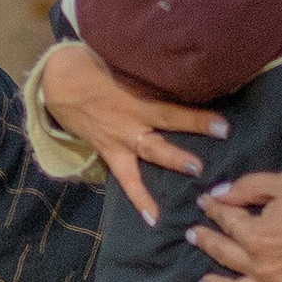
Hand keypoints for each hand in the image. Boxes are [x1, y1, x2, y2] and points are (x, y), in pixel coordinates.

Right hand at [38, 42, 227, 225]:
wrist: (59, 86)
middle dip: (194, 124)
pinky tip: (154, 219)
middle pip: (166, 119)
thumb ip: (145, 69)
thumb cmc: (93, 67)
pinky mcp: (110, 153)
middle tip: (222, 131)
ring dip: (173, 159)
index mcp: (134, 93)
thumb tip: (176, 63)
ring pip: (151, 151)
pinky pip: (127, 180)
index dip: (195, 107)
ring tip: (197, 169)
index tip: (222, 114)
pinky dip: (139, 198)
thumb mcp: (120, 62)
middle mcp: (131, 116)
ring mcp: (121, 138)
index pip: (169, 99)